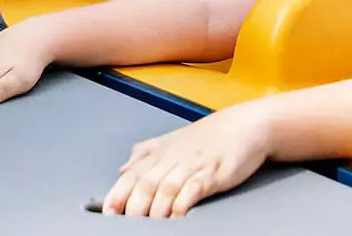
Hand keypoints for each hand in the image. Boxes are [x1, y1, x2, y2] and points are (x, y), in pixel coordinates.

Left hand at [101, 107, 270, 217]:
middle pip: (145, 184)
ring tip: (149, 224)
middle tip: (127, 222)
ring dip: (156, 208)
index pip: (131, 176)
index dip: (117, 194)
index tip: (108, 211)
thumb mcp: (171, 142)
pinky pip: (194, 188)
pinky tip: (177, 215)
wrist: (244, 126)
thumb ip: (145, 155)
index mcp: (159, 153)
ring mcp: (192, 165)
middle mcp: (172, 158)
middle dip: (134, 205)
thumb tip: (122, 170)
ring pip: (166, 187)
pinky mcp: (213, 172)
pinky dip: (183, 202)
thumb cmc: (208, 137)